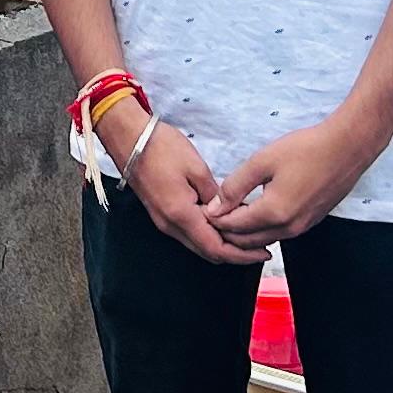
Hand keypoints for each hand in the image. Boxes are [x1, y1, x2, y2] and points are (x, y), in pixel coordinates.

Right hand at [110, 106, 255, 263]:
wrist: (128, 137)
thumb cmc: (160, 147)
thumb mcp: (196, 167)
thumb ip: (215, 195)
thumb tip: (228, 212)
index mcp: (181, 215)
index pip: (216, 248)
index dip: (242, 254)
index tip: (264, 252)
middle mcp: (170, 225)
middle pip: (207, 252)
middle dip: (236, 254)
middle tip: (261, 247)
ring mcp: (163, 221)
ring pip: (198, 244)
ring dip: (222, 244)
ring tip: (247, 235)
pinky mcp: (161, 213)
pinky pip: (189, 233)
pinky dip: (209, 234)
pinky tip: (223, 224)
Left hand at [212, 116, 385, 248]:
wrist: (347, 148)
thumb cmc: (306, 149)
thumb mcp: (263, 161)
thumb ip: (235, 185)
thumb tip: (215, 207)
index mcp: (274, 213)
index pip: (233, 227)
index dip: (214, 220)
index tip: (202, 208)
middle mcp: (289, 228)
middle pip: (247, 241)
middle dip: (226, 231)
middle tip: (212, 213)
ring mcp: (302, 228)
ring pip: (263, 239)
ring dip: (244, 231)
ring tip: (230, 210)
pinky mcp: (310, 222)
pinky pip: (279, 233)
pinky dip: (261, 227)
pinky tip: (254, 209)